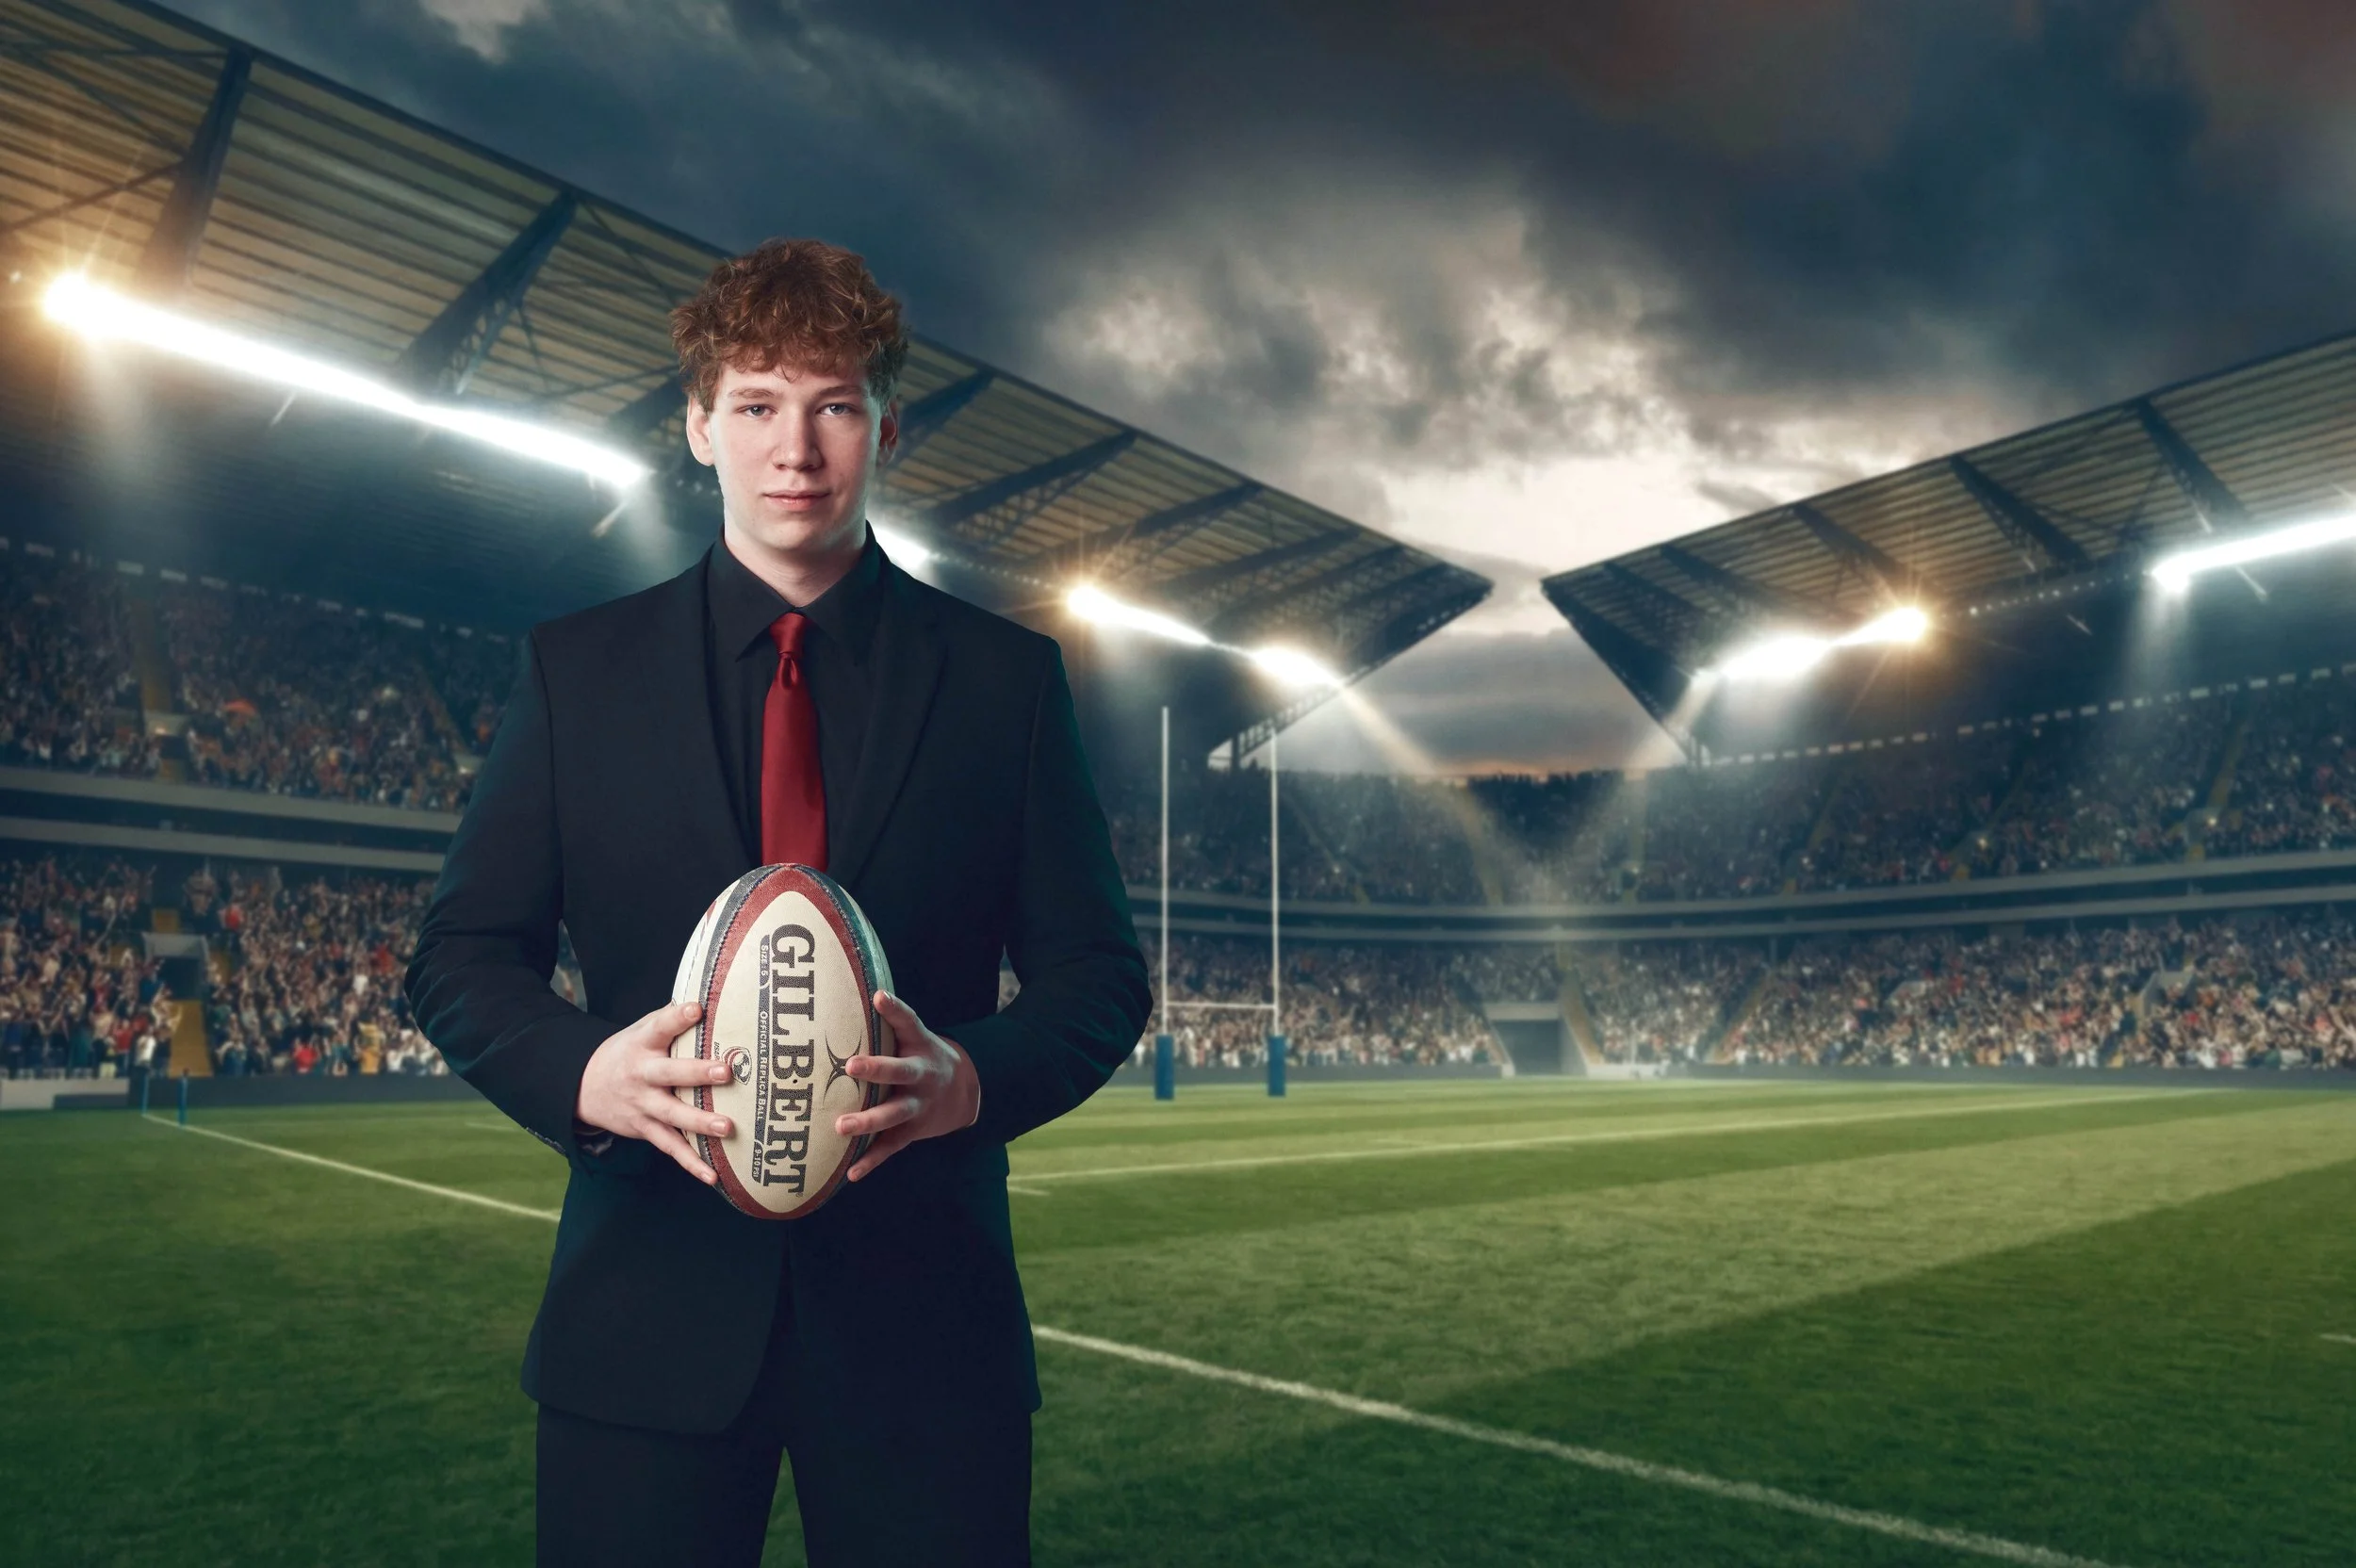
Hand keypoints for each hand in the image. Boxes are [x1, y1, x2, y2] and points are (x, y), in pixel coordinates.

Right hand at [574, 998, 732, 1184]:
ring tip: (727, 1128)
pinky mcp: (644, 1129)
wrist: (584, 1086)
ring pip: (672, 1115)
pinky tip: (713, 1176)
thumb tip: (711, 998)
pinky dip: (691, 1162)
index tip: (696, 1008)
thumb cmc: (629, 1052)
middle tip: (725, 1072)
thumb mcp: (642, 1030)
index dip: (677, 1017)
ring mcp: (642, 1105)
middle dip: (697, 1073)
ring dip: (700, 1122)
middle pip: (669, 1073)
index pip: (660, 1026)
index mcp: (643, 1043)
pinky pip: (670, 1147)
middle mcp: (642, 1074)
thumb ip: (672, 1019)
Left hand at [836, 991, 979, 1181]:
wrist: (964, 1091)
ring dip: (868, 1121)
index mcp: (920, 1046)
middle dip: (877, 1069)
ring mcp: (918, 1105)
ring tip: (841, 1127)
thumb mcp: (913, 1036)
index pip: (909, 1023)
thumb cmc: (920, 1056)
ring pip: (894, 1114)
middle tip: (851, 1066)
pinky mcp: (912, 1131)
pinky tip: (851, 1174)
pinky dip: (871, 1161)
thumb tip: (858, 991)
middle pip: (901, 1072)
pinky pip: (891, 1147)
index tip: (879, 997)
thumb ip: (887, 1021)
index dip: (894, 1009)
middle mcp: (922, 1075)